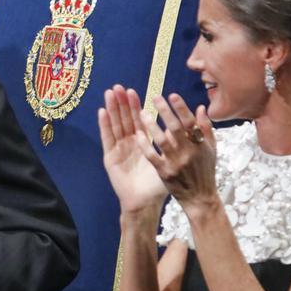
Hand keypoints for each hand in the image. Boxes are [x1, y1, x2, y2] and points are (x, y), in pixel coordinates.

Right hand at [98, 85, 168, 215]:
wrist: (145, 203)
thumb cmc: (158, 185)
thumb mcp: (169, 160)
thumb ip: (176, 143)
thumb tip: (188, 126)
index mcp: (143, 143)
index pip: (138, 120)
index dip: (136, 106)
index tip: (135, 91)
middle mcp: (129, 144)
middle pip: (124, 119)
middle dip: (122, 103)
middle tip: (119, 87)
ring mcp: (118, 149)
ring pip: (115, 125)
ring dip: (112, 108)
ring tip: (110, 93)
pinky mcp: (110, 157)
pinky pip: (107, 138)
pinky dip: (104, 125)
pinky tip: (102, 111)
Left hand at [138, 93, 217, 212]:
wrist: (200, 198)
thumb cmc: (205, 171)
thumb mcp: (210, 150)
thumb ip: (206, 128)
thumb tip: (201, 108)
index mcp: (201, 145)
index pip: (191, 123)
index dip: (181, 108)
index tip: (172, 95)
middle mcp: (189, 152)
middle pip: (176, 128)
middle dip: (165, 111)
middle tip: (154, 97)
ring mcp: (176, 163)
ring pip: (162, 141)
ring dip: (151, 125)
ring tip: (141, 113)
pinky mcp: (165, 173)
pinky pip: (152, 156)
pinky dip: (145, 145)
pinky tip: (137, 134)